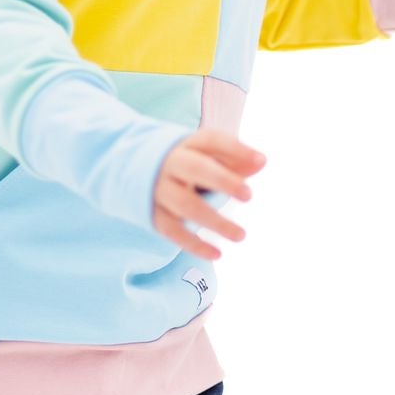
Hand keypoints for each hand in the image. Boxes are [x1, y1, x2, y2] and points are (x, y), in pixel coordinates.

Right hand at [153, 128, 266, 260]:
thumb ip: (234, 159)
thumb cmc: (186, 162)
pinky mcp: (153, 213)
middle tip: (249, 195)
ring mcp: (159, 189)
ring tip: (241, 236)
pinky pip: (172, 231)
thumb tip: (261, 162)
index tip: (261, 161)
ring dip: (215, 222)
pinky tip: (217, 254)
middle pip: (196, 169)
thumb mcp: (206, 155)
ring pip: (186, 205)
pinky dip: (194, 244)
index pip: (211, 140)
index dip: (236, 149)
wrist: (133, 169)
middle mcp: (170, 164)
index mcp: (187, 144)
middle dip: (223, 181)